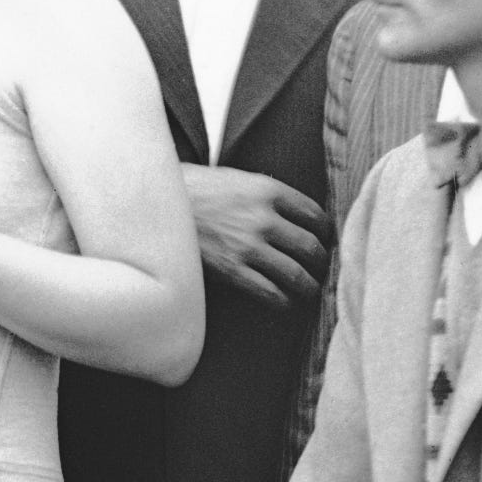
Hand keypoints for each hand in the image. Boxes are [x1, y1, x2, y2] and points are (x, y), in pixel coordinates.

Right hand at [182, 164, 327, 309]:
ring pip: (296, 273)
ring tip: (310, 291)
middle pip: (311, 246)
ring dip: (309, 285)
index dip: (325, 231)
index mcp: (268, 190)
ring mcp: (248, 246)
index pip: (315, 215)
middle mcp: (264, 218)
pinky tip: (285, 302)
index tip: (325, 240)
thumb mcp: (236, 179)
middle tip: (322, 268)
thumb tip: (289, 213)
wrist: (156, 204)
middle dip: (321, 261)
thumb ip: (265, 194)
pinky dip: (282, 300)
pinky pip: (269, 292)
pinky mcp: (230, 270)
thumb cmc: (194, 190)